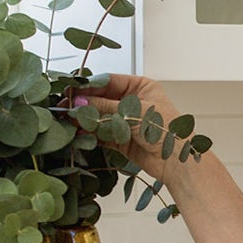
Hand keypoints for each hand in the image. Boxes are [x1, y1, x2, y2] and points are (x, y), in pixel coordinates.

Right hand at [72, 73, 194, 183]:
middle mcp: (132, 102)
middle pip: (101, 99)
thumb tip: (79, 103)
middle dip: (84, 104)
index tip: (71, 89)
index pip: (108, 82)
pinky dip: (89, 134)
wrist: (177, 161)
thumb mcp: (133, 112)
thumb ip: (104, 107)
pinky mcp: (120, 139)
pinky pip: (100, 133)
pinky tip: (77, 132)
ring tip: (67, 120)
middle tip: (65, 106)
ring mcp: (126, 121)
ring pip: (99, 117)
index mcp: (140, 87)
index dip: (89, 86)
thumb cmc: (165, 129)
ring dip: (84, 119)